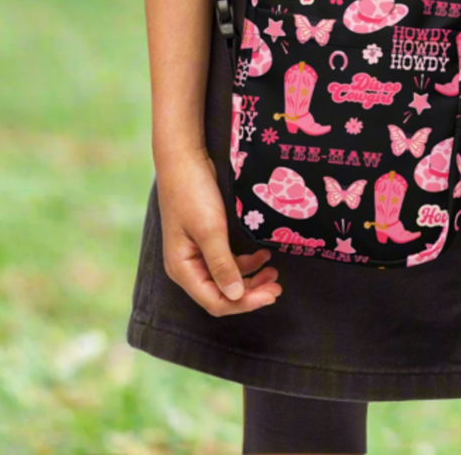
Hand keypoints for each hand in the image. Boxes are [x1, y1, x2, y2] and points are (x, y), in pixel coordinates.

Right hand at [156, 148, 281, 316]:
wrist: (184, 158)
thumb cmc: (193, 194)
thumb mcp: (209, 230)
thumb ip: (222, 264)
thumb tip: (235, 297)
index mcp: (183, 269)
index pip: (215, 301)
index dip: (244, 303)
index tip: (271, 295)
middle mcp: (188, 266)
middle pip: (222, 292)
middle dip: (250, 292)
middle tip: (277, 286)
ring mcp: (196, 253)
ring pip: (227, 277)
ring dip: (250, 277)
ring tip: (273, 270)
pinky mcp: (206, 239)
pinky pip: (227, 260)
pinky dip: (245, 261)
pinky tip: (263, 254)